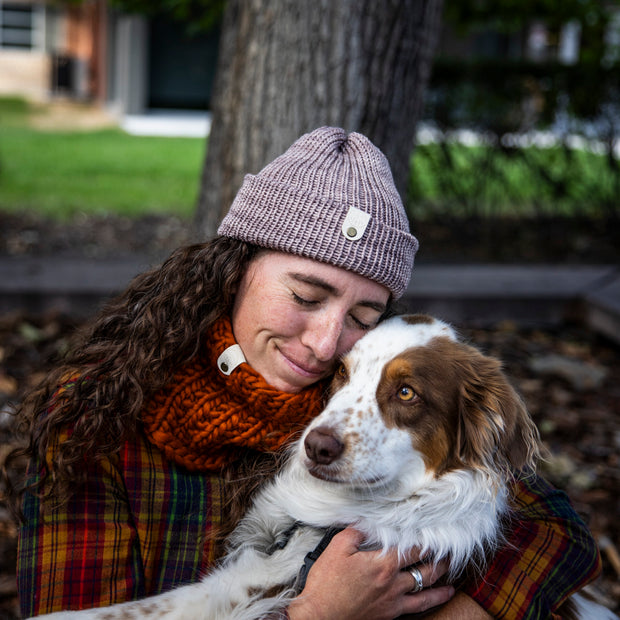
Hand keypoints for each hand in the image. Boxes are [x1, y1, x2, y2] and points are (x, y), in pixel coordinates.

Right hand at [288, 527, 454, 619]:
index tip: (437, 533)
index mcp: (383, 563)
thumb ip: (356, 532)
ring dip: (440, 581)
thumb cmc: (326, 583)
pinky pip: (418, 609)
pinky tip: (439, 598)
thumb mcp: (337, 547)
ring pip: (425, 591)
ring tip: (451, 576)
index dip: (426, 540)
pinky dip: (432, 602)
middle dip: (440, 560)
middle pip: (425, 569)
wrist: (320, 616)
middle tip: (450, 552)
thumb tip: (367, 522)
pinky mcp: (389, 615)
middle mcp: (393, 583)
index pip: (413, 549)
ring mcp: (393, 601)